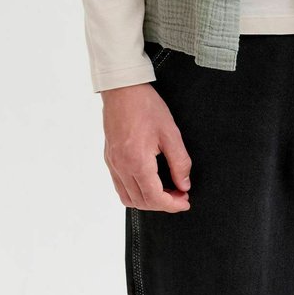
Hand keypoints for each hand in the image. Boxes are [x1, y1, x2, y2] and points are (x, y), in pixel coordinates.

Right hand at [101, 83, 192, 211]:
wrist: (123, 89)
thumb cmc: (145, 106)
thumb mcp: (170, 133)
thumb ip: (179, 162)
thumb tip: (184, 184)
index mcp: (137, 161)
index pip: (154, 198)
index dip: (172, 205)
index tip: (185, 201)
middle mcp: (121, 167)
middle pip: (141, 202)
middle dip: (163, 204)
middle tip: (179, 194)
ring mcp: (113, 164)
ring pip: (128, 198)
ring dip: (148, 201)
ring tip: (165, 191)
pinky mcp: (109, 158)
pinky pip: (120, 186)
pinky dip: (134, 192)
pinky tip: (148, 183)